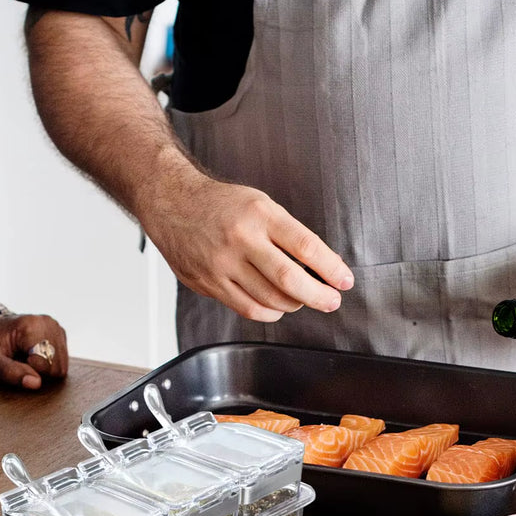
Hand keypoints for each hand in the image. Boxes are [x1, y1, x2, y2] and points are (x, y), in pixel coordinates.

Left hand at [0, 315, 68, 389]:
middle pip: (57, 367)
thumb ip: (10, 373)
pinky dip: (48, 364)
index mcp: (32, 325)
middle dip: (39, 372)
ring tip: (25, 358)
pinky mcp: (59, 334)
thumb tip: (36, 384)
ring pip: (62, 366)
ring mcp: (55, 327)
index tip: (14, 362)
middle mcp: (48, 323)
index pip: (46, 365)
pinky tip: (33, 356)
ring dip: (44, 369)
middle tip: (19, 361)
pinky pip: (62, 361)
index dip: (30, 371)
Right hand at [141, 173, 353, 322]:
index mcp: (259, 214)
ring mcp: (222, 264)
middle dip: (318, 296)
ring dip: (294, 304)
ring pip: (269, 300)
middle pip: (288, 279)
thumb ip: (286, 234)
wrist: (171, 203)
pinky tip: (277, 306)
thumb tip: (321, 267)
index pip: (305, 246)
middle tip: (332, 301)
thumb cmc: (221, 205)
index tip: (344, 280)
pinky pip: (247, 308)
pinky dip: (269, 312)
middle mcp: (241, 239)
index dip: (330, 268)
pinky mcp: (209, 283)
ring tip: (302, 300)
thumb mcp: (259, 204)